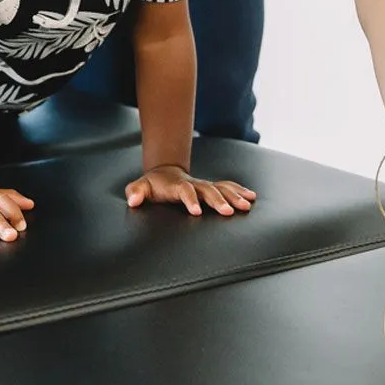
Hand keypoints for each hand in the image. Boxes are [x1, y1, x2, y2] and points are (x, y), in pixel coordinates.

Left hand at [125, 165, 255, 216]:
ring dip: (234, 196)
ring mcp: (203, 185)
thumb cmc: (152, 185)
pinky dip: (239, 191)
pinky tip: (252, 197)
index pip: (185, 191)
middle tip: (229, 212)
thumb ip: (136, 192)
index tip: (197, 212)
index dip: (190, 200)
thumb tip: (133, 200)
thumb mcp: (140, 187)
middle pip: (208, 190)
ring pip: (221, 188)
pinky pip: (227, 187)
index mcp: (176, 186)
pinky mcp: (211, 187)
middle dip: (219, 200)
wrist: (164, 173)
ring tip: (247, 205)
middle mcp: (193, 184)